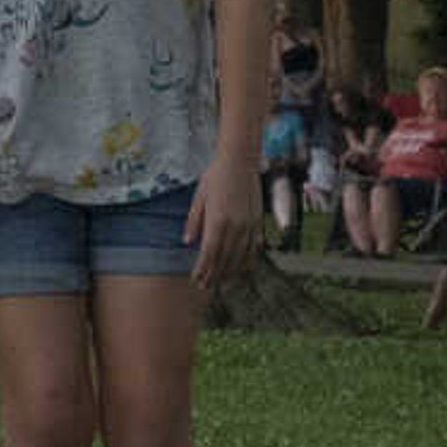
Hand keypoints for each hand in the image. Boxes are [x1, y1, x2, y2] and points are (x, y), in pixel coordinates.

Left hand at [190, 152, 265, 286]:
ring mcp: (248, 225)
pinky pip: (254, 247)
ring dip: (230, 272)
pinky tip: (242, 269)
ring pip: (240, 256)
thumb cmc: (215, 175)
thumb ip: (194, 221)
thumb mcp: (199, 196)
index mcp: (217, 220)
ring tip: (221, 283)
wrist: (240, 160)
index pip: (209, 253)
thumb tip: (188, 242)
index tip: (196, 280)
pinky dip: (247, 260)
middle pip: (224, 259)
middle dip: (214, 275)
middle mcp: (235, 226)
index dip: (203, 269)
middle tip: (206, 287)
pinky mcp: (257, 221)